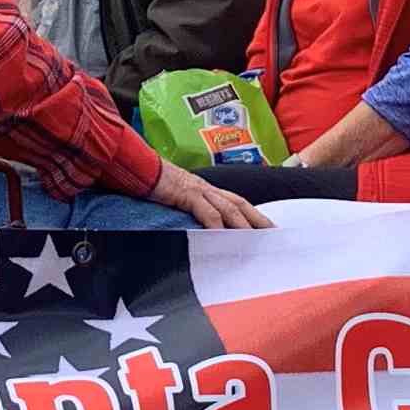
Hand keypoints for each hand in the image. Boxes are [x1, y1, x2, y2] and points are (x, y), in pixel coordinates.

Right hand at [151, 163, 271, 230]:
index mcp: (206, 189)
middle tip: (273, 235)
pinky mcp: (186, 193)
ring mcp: (198, 190)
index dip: (252, 214)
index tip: (265, 229)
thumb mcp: (175, 200)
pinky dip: (216, 225)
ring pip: (229, 208)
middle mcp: (207, 188)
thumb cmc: (153, 184)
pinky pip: (206, 211)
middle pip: (240, 204)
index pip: (236, 202)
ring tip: (254, 241)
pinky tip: (222, 237)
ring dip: (243, 225)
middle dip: (258, 220)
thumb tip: (197, 230)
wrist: (136, 167)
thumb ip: (188, 211)